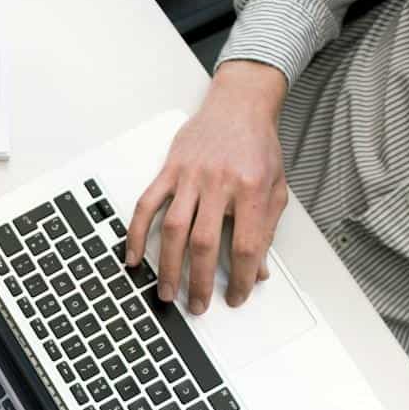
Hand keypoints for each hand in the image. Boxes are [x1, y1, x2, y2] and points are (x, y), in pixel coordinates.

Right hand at [126, 61, 289, 313]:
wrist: (239, 104)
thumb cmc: (258, 145)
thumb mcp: (274, 187)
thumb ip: (266, 229)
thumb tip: (259, 270)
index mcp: (250, 188)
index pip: (245, 244)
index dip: (242, 277)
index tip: (238, 296)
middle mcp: (218, 182)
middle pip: (204, 243)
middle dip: (200, 281)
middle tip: (198, 305)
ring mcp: (190, 176)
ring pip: (174, 229)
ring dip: (168, 266)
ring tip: (167, 292)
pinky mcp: (169, 170)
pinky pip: (147, 205)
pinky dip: (136, 233)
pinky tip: (133, 257)